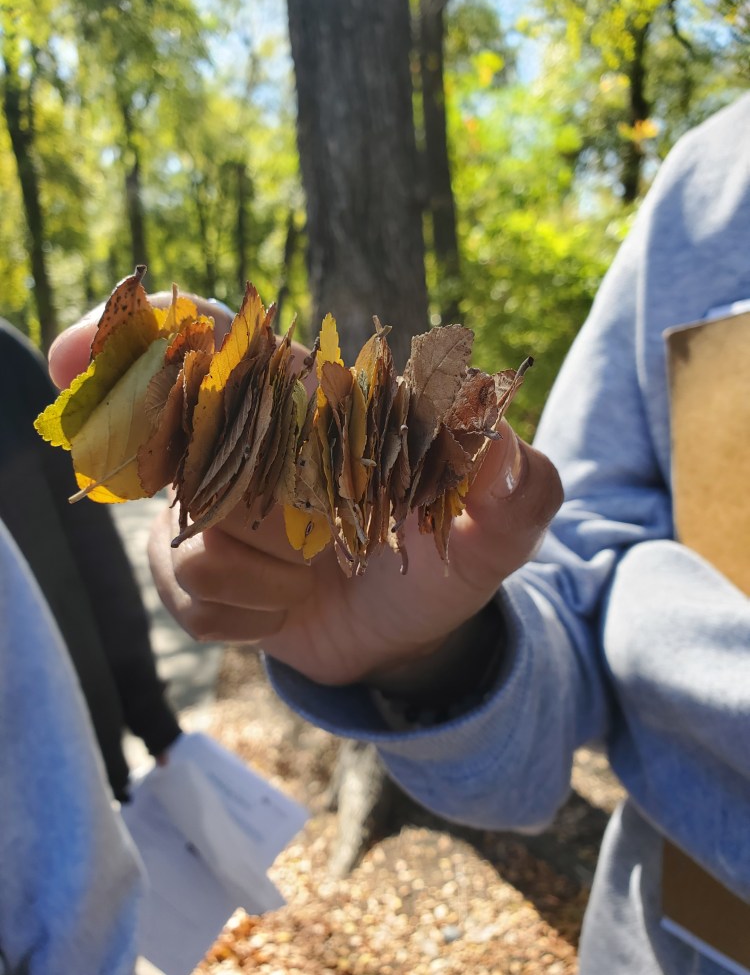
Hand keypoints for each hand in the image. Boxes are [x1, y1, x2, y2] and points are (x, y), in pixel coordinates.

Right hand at [49, 307, 562, 689]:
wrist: (402, 639)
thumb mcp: (490, 540)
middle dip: (165, 455)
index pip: (224, 347)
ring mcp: (214, 510)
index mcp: (311, 408)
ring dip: (264, 574)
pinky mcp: (194, 572)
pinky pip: (190, 595)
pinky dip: (249, 617)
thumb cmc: (442, 569)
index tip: (84, 348)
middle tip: (220, 507)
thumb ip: (514, 498)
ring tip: (316, 580)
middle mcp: (249, 447)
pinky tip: (285, 610)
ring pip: (191, 535)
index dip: (157, 336)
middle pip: (170, 428)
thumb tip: (512, 452)